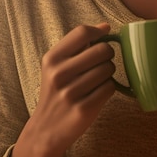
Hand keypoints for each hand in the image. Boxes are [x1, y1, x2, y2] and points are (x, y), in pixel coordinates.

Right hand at [9, 23, 114, 156]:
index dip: (98, 33)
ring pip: (108, 69)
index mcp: (52, 58)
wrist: (46, 129)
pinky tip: (98, 93)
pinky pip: (110, 88)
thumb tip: (106, 27)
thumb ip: (79, 44)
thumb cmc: (56, 91)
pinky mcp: (84, 110)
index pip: (82, 32)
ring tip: (98, 80)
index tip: (102, 39)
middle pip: (101, 50)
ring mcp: (71, 93)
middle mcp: (59, 74)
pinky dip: (108, 88)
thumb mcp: (57, 65)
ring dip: (109, 73)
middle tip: (102, 63)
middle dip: (107, 55)